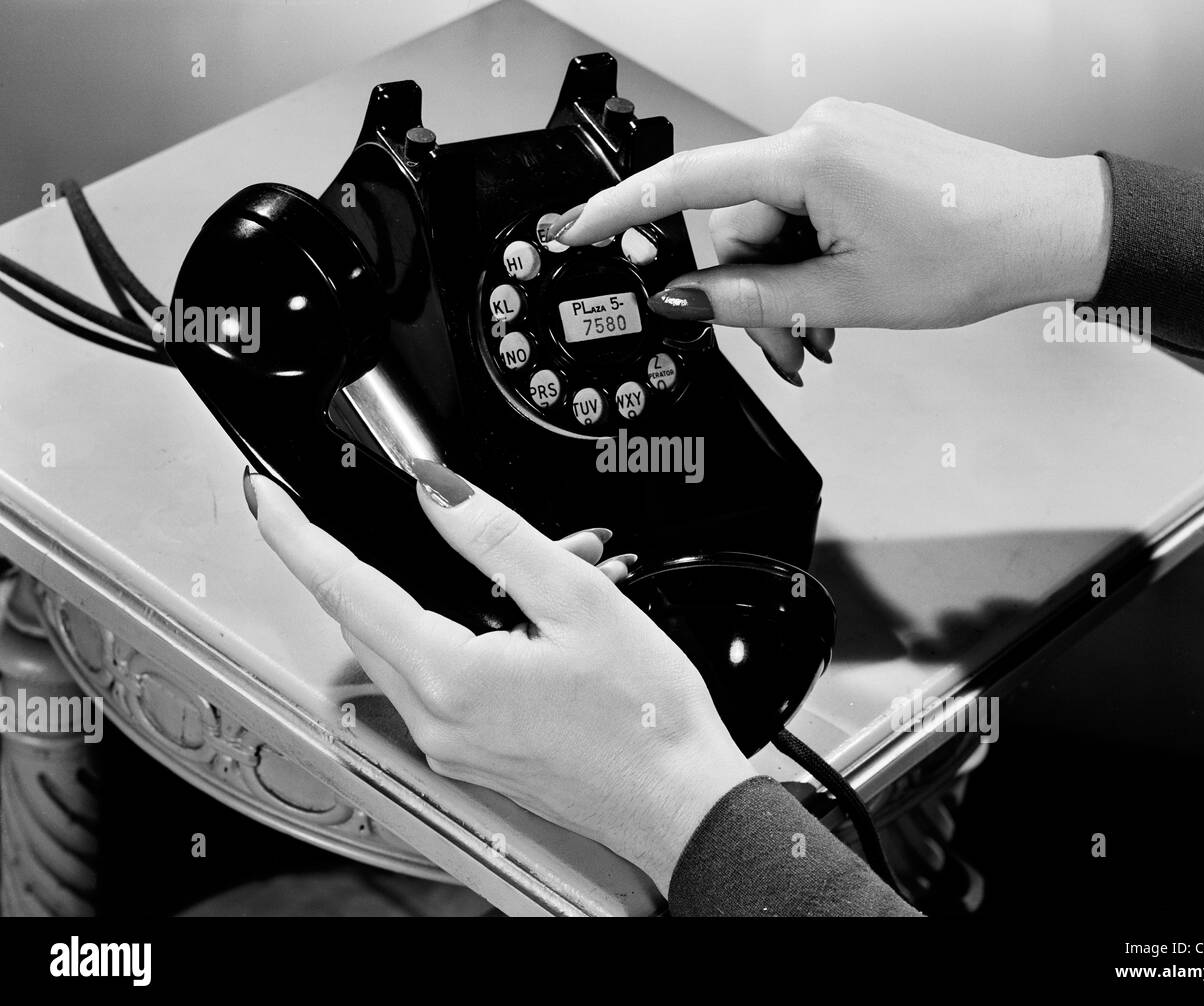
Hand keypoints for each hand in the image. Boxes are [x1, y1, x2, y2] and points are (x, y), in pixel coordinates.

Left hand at [245, 462, 754, 894]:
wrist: (679, 801)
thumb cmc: (646, 720)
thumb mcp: (580, 601)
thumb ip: (496, 538)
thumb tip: (437, 493)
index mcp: (450, 678)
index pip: (343, 588)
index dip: (296, 535)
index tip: (267, 500)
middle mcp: (436, 720)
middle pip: (366, 617)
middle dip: (396, 555)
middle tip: (455, 516)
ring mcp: (450, 745)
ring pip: (403, 647)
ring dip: (437, 595)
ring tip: (529, 572)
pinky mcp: (472, 754)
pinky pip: (437, 680)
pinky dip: (461, 635)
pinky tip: (526, 621)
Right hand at [552, 98, 1110, 382]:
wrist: (1045, 228)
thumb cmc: (971, 251)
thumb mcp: (846, 297)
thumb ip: (753, 300)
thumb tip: (687, 301)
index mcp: (809, 156)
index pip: (688, 182)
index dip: (623, 211)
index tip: (579, 229)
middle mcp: (818, 133)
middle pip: (737, 224)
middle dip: (750, 293)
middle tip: (786, 348)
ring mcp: (839, 140)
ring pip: (772, 225)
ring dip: (786, 285)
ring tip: (824, 331)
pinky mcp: (856, 154)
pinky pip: (804, 209)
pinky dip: (808, 258)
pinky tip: (836, 294)